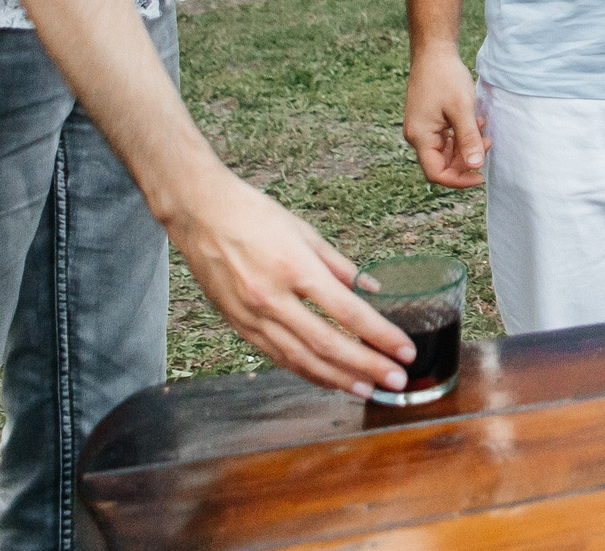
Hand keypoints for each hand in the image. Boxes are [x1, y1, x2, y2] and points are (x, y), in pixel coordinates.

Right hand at [163, 169, 415, 396]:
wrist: (200, 215)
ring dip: (338, 378)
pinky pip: (278, 356)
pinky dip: (306, 371)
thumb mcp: (305, 232)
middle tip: (396, 382)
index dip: (380, 336)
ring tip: (368, 390)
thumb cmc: (253, 215)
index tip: (404, 351)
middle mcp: (273, 298)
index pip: (347, 311)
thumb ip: (340, 265)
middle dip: (366, 367)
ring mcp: (252, 316)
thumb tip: (372, 289)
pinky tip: (329, 379)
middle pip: (327, 344)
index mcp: (295, 268)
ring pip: (301, 359)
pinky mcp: (238, 326)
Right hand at [403, 45, 487, 188]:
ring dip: (467, 145)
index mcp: (421, 136)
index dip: (458, 180)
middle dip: (467, 158)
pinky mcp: (429, 120)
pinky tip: (476, 122)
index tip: (480, 176)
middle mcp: (418, 136)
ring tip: (484, 130)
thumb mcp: (462, 108)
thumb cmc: (445, 77)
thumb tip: (476, 166)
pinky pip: (446, 137)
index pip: (436, 173)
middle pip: (442, 163)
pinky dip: (462, 135)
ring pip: (446, 150)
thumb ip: (469, 138)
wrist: (433, 52)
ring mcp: (423, 128)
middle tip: (487, 143)